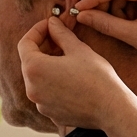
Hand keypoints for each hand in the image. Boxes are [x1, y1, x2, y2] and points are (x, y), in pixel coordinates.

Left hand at [18, 16, 136, 130]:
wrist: (112, 109)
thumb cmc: (97, 77)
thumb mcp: (78, 49)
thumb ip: (60, 33)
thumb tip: (52, 23)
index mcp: (34, 69)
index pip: (25, 43)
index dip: (37, 30)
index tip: (50, 25)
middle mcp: (31, 89)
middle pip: (29, 62)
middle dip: (42, 48)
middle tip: (60, 39)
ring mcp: (40, 104)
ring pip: (38, 79)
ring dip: (47, 65)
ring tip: (67, 58)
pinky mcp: (51, 113)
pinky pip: (46, 93)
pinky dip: (53, 83)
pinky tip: (70, 78)